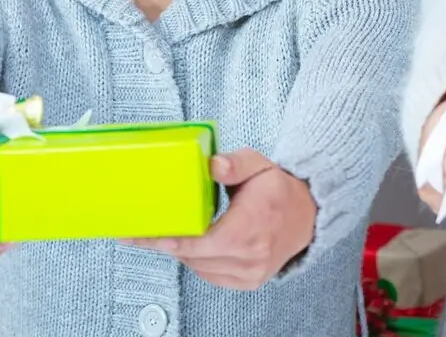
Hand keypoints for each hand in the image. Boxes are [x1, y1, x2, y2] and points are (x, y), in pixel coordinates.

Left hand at [124, 148, 316, 289]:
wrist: (306, 215)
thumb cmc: (278, 189)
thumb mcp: (259, 165)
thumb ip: (235, 164)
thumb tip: (213, 165)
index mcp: (251, 229)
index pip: (202, 243)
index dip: (172, 241)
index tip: (145, 236)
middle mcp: (251, 258)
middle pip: (195, 257)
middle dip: (166, 244)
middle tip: (139, 232)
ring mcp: (250, 274)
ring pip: (199, 268)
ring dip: (181, 252)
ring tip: (164, 234)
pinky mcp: (247, 282)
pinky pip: (210, 275)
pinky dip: (196, 261)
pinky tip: (189, 244)